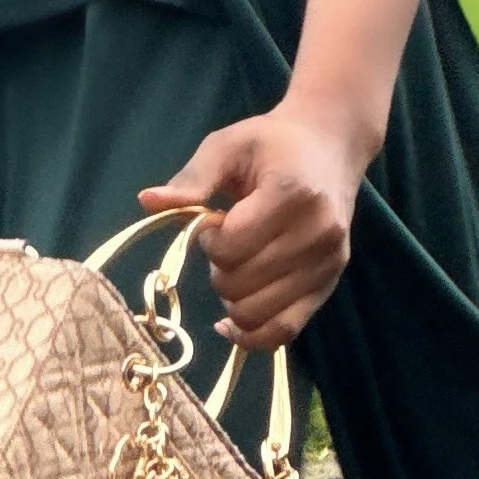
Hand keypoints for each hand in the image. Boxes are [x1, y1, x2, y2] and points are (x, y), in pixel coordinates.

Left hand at [136, 98, 373, 352]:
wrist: (331, 146)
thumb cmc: (272, 143)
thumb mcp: (227, 145)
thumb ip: (191, 178)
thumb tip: (147, 201)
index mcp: (292, 194)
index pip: (231, 246)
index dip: (209, 239)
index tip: (215, 220)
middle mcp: (317, 234)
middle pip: (240, 284)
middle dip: (219, 267)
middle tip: (229, 240)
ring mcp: (327, 264)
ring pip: (257, 314)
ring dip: (233, 297)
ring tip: (240, 265)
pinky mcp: (329, 285)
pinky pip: (284, 332)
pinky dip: (252, 335)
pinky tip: (231, 321)